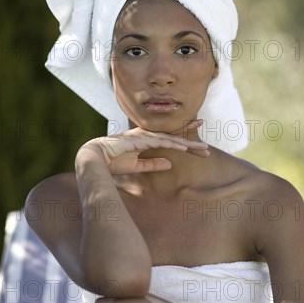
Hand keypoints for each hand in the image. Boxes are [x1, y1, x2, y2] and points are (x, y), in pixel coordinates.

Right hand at [77, 120, 209, 174]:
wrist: (96, 158)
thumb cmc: (113, 162)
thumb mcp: (137, 166)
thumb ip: (153, 164)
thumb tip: (170, 164)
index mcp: (146, 141)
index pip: (169, 140)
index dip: (184, 141)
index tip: (199, 144)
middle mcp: (147, 136)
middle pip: (174, 137)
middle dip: (191, 140)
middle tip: (207, 145)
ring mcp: (144, 137)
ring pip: (171, 139)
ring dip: (187, 144)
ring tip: (202, 149)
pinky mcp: (140, 140)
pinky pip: (160, 142)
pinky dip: (173, 144)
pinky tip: (184, 147)